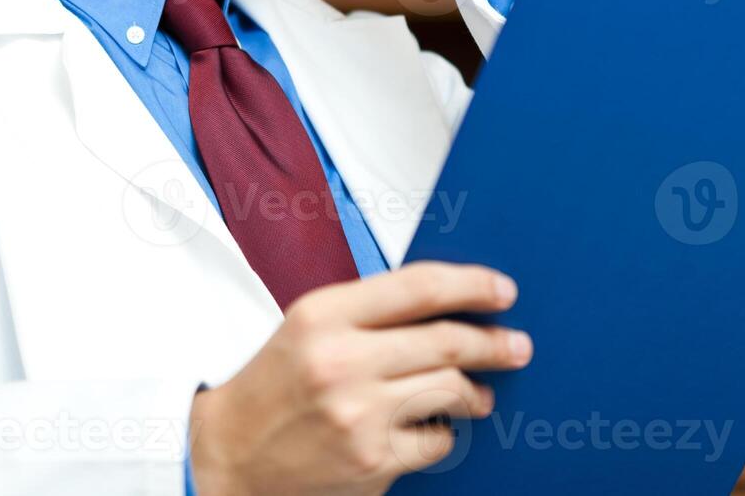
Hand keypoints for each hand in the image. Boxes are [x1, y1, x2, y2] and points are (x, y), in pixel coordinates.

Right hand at [188, 261, 530, 494]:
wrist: (226, 457)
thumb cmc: (272, 387)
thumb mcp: (307, 328)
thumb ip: (367, 312)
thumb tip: (446, 308)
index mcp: (323, 314)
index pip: (418, 287)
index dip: (471, 285)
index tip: (502, 289)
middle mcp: (342, 360)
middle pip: (447, 341)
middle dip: (493, 342)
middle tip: (517, 345)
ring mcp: (359, 414)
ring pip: (452, 390)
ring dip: (476, 391)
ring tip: (479, 393)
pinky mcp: (372, 460)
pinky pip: (437, 439)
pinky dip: (443, 432)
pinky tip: (433, 427)